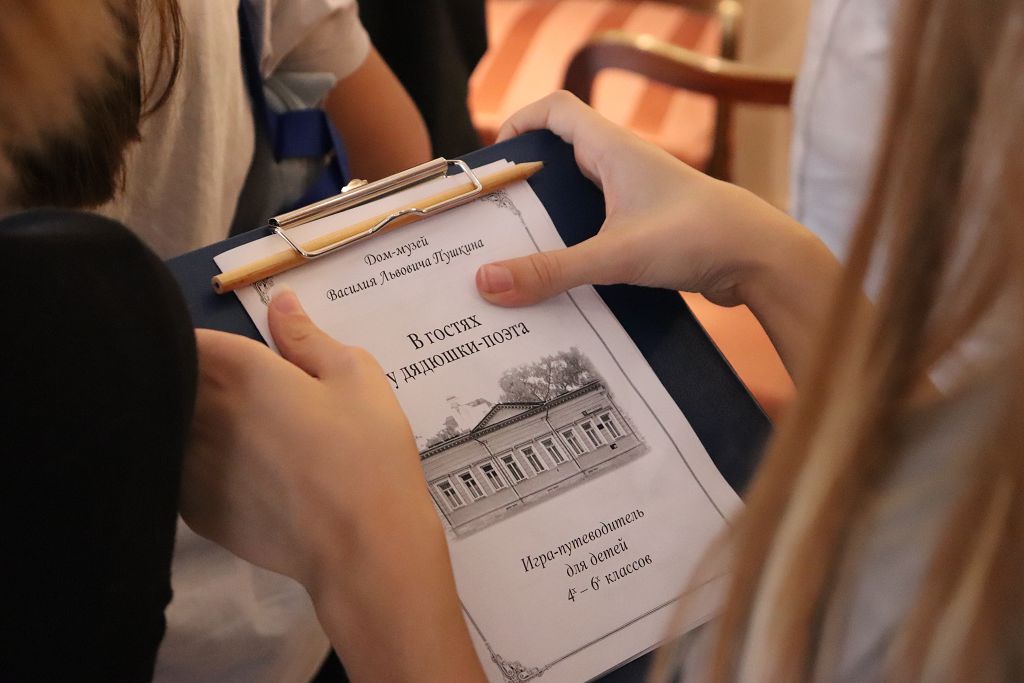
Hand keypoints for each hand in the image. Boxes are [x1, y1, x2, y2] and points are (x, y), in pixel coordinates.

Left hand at [183, 289, 485, 681]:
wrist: (363, 545)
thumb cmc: (366, 451)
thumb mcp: (355, 377)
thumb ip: (307, 336)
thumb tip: (279, 300)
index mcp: (235, 370)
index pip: (187, 336)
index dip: (207, 341)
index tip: (235, 353)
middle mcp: (197, 412)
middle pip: (172, 380)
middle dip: (198, 378)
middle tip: (247, 395)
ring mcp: (188, 466)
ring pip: (173, 427)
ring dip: (195, 423)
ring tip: (246, 438)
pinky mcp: (193, 511)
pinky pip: (182, 473)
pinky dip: (201, 467)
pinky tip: (243, 478)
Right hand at [477, 92, 838, 371]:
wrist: (763, 260)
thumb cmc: (698, 237)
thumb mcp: (615, 255)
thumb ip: (551, 270)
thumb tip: (488, 282)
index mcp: (614, 150)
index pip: (557, 109)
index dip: (522, 122)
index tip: (495, 161)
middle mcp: (625, 166)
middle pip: (562, 155)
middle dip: (527, 181)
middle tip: (495, 216)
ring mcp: (639, 196)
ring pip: (581, 195)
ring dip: (552, 218)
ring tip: (518, 251)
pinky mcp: (649, 227)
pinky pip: (601, 225)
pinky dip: (577, 243)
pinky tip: (563, 276)